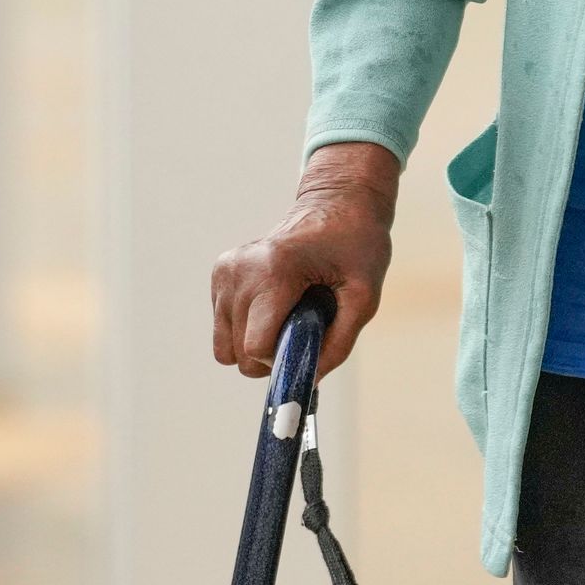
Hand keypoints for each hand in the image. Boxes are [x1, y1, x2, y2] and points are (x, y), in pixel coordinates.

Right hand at [210, 139, 400, 379]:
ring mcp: (227, 270)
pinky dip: (248, 326)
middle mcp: (241, 269)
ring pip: (224, 346)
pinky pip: (223, 326)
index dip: (282, 359)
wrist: (337, 204)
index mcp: (275, 270)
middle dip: (271, 353)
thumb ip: (339, 343)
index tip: (307, 346)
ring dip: (257, 341)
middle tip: (304, 326)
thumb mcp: (365, 296)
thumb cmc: (356, 246)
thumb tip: (307, 380)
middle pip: (238, 351)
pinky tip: (276, 302)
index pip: (255, 347)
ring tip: (289, 312)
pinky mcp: (220, 272)